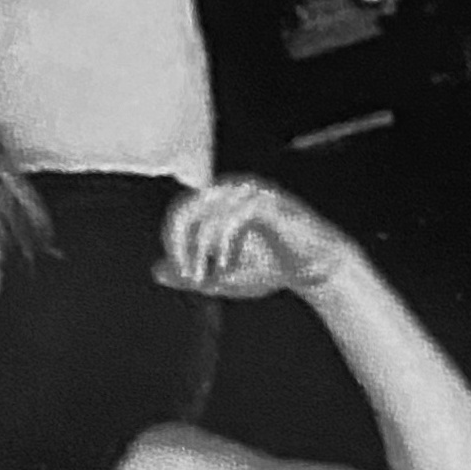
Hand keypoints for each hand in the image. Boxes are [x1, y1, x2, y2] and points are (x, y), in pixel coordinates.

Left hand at [155, 178, 348, 301]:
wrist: (314, 270)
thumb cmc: (269, 267)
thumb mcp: (222, 275)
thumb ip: (190, 273)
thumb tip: (156, 270)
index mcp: (219, 202)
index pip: (181, 212)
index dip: (173, 242)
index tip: (180, 272)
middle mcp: (231, 191)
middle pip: (188, 209)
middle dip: (183, 246)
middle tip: (190, 276)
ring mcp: (250, 194)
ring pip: (208, 217)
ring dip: (202, 251)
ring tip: (208, 278)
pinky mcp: (268, 204)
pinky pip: (233, 218)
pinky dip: (225, 246)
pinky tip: (227, 268)